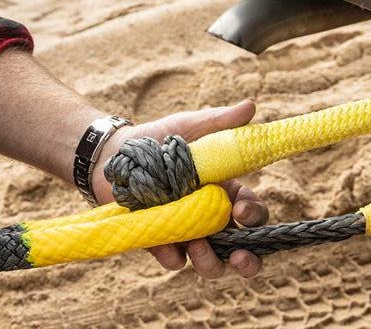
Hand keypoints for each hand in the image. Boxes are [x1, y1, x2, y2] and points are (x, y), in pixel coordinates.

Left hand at [94, 101, 268, 278]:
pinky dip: (173, 256)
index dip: (254, 216)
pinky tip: (168, 247)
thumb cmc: (160, 137)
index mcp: (225, 192)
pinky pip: (172, 258)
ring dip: (210, 262)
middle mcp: (210, 217)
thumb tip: (250, 106)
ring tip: (199, 247)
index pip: (252, 212)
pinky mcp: (160, 239)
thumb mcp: (192, 126)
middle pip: (239, 249)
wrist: (116, 151)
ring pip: (210, 262)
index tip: (242, 211)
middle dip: (247, 262)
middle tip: (241, 258)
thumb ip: (221, 121)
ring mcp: (186, 231)